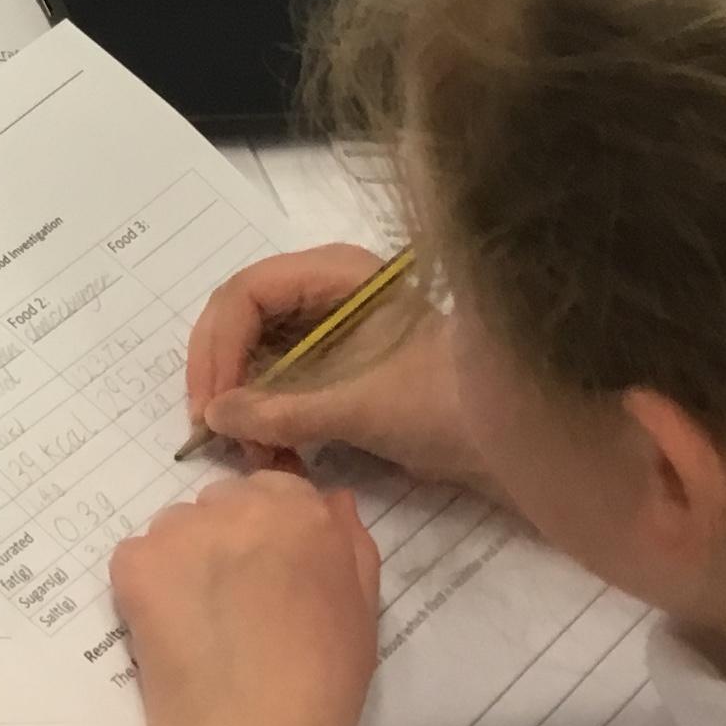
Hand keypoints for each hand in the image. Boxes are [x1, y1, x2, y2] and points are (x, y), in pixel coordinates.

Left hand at [112, 473, 378, 725]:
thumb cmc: (321, 685)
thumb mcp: (362, 610)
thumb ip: (350, 543)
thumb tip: (333, 499)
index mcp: (302, 509)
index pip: (275, 488)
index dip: (268, 532)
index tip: (268, 573)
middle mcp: (239, 503)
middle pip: (222, 503)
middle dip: (225, 541)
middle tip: (234, 603)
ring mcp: (180, 528)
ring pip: (176, 528)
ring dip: (184, 560)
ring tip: (202, 623)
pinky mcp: (135, 559)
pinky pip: (136, 559)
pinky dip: (145, 588)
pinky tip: (170, 632)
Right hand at [187, 247, 492, 493]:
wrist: (512, 438)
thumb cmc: (446, 404)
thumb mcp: (360, 407)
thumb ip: (281, 411)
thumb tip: (213, 418)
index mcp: (334, 273)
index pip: (245, 293)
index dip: (219, 347)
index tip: (213, 406)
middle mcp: (323, 290)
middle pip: (238, 317)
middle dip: (220, 375)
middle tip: (212, 429)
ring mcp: (326, 327)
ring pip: (250, 351)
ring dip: (238, 401)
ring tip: (245, 450)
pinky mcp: (331, 366)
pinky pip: (274, 380)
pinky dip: (262, 416)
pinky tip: (266, 452)